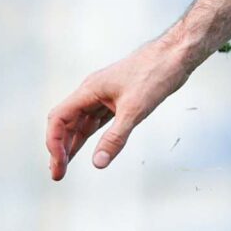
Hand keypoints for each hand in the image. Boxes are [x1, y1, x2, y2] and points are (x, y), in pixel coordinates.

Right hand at [45, 34, 202, 180]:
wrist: (176, 55)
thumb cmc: (155, 75)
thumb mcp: (135, 110)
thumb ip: (115, 137)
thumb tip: (98, 163)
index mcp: (89, 90)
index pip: (59, 118)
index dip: (54, 143)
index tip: (59, 165)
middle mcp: (92, 92)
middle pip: (67, 122)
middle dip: (60, 149)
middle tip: (58, 175)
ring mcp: (104, 95)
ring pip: (82, 123)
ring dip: (73, 144)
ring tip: (66, 167)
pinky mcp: (118, 99)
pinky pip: (97, 120)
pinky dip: (91, 136)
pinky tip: (89, 148)